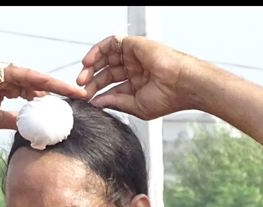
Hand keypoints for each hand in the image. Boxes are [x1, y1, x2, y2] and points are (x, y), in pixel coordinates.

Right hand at [0, 64, 86, 132]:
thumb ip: (11, 121)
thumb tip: (28, 130)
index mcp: (9, 88)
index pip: (39, 91)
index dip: (57, 98)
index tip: (74, 106)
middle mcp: (8, 77)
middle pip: (42, 82)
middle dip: (63, 88)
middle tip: (85, 96)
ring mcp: (2, 73)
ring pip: (34, 76)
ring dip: (55, 83)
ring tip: (74, 91)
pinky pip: (18, 74)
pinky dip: (35, 80)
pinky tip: (50, 87)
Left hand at [77, 35, 198, 120]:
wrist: (183, 84)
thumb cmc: (168, 98)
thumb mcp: (136, 106)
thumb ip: (116, 102)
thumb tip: (96, 102)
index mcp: (136, 85)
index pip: (110, 87)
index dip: (96, 93)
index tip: (85, 100)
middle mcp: (134, 70)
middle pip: (105, 73)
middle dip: (91, 81)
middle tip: (80, 90)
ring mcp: (133, 57)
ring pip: (105, 57)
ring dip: (91, 66)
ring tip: (81, 79)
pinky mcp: (133, 45)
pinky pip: (110, 44)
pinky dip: (96, 50)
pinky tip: (88, 62)